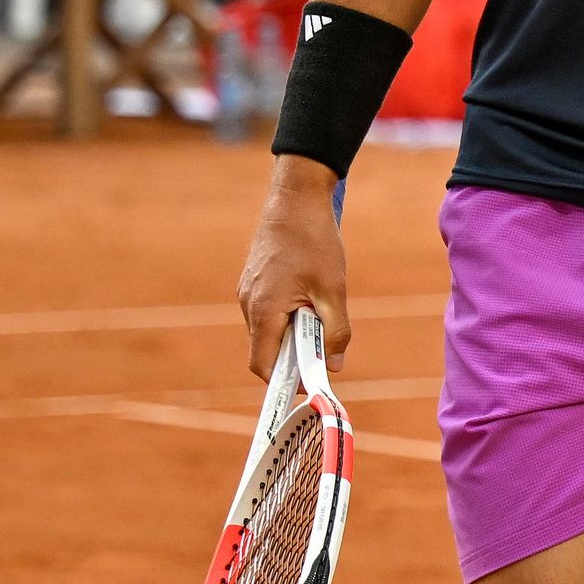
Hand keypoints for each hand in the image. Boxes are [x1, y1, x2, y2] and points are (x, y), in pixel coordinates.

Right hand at [237, 159, 351, 376]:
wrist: (295, 199)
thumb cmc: (314, 242)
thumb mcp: (333, 290)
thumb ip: (336, 331)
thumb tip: (335, 367)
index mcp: (264, 310)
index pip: (263, 365)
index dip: (285, 381)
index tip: (311, 384)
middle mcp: (248, 304)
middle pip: (265, 350)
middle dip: (293, 359)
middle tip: (324, 354)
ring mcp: (247, 292)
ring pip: (267, 331)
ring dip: (291, 336)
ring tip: (319, 320)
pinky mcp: (253, 282)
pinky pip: (267, 313)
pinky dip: (286, 318)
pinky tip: (309, 302)